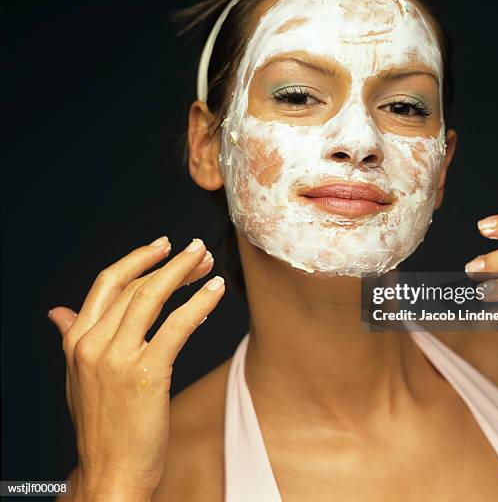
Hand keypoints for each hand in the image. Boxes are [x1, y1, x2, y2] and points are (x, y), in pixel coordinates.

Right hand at [48, 236, 224, 499]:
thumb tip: (59, 313)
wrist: (110, 474)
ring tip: (207, 261)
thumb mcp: (77, 378)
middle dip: (171, 264)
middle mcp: (93, 344)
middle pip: (136, 286)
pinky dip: (200, 302)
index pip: (107, 283)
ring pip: (153, 297)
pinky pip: (177, 325)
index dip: (137, 259)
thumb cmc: (102, 426)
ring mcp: (118, 358)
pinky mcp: (146, 373)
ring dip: (185, 273)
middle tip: (197, 252)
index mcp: (78, 341)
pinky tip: (216, 290)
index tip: (162, 246)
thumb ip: (72, 338)